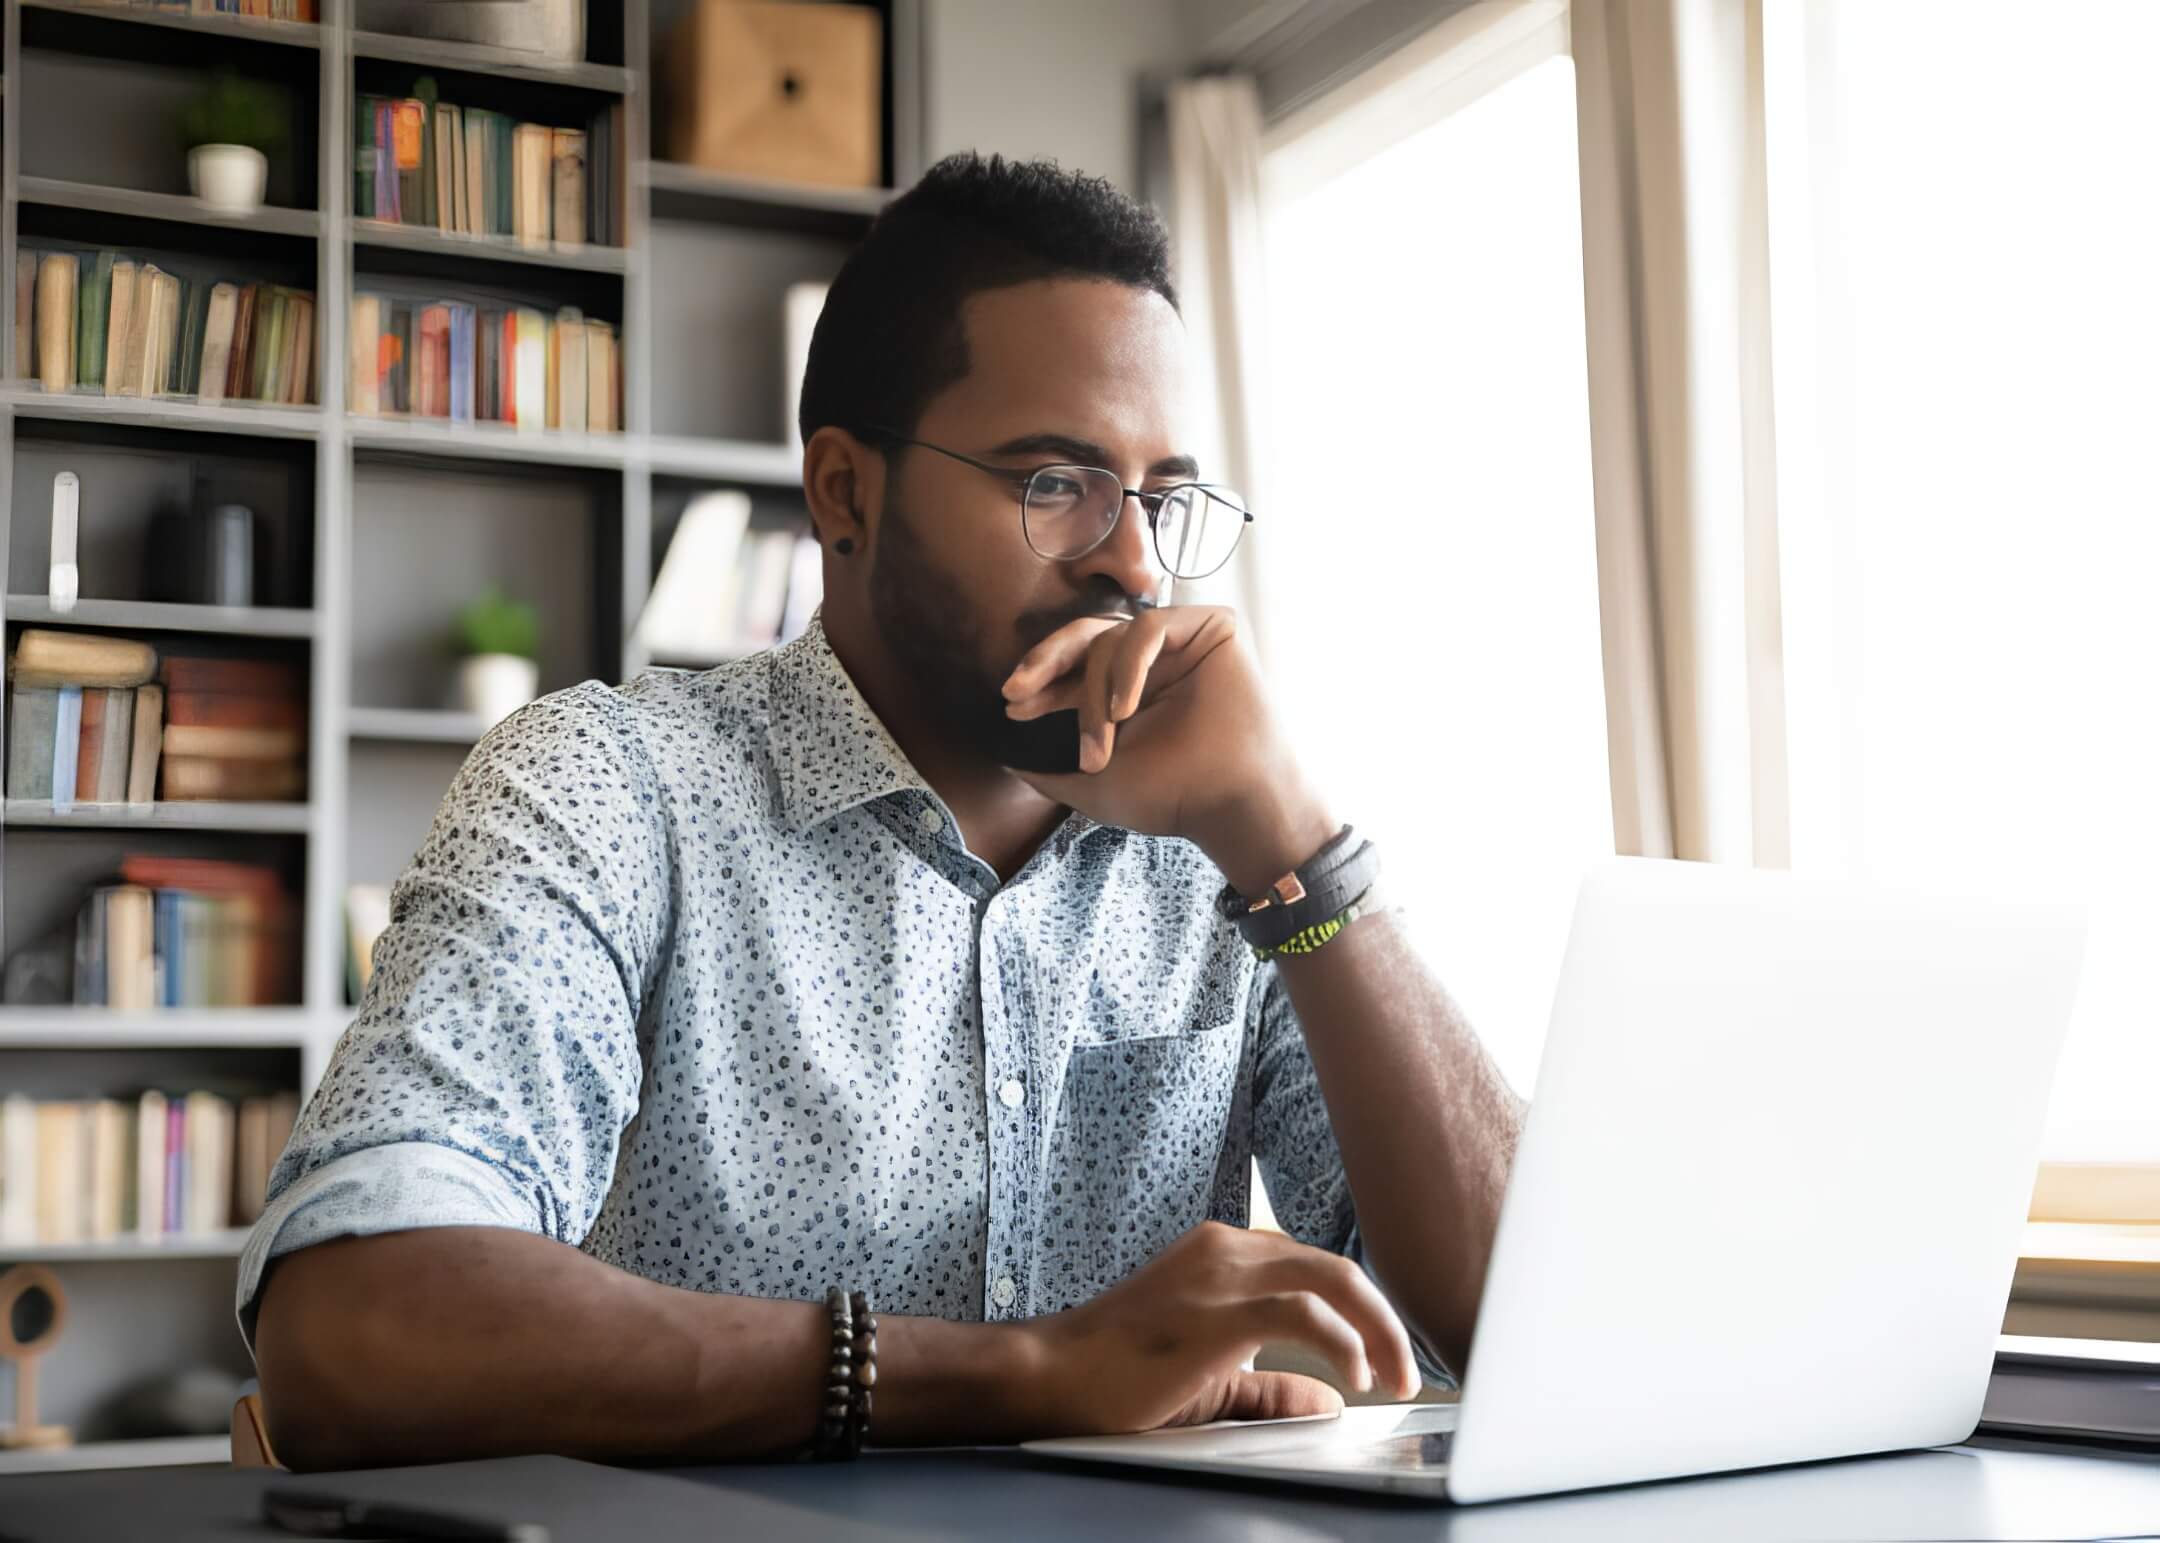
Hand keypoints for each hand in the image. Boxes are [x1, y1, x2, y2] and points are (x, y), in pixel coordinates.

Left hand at [1001, 606, 1334, 892]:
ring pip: (1113, 637)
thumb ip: (1048, 774)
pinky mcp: (1211, 628)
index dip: (1041, 682)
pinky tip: (1127, 706)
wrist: (1229, 803)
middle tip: (1018, 688)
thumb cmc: (1171, 797)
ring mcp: (1181, 644)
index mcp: (1128, 691)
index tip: (1012, 705)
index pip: (1074, 670)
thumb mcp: (1092, 786)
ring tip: (1105, 741)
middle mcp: (1152, 663)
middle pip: (1087, 637)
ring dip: (1097, 691)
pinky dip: (1130, 664)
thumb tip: (1006, 764)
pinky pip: (1150, 626)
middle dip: (1045, 661)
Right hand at [1015, 1221, 1421, 1434]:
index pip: (1314, 1268)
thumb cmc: (1114, 1375)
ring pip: (1331, 1279)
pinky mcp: (1218, 1310)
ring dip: (1377, 1330)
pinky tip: (1357, 1376)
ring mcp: (1221, 1273)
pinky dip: (1342, 1342)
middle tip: (1406, 1370)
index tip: (1385, 1355)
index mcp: (1223, 1253)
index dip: (1360, 1311)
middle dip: (1383, 1319)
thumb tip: (1328, 1399)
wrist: (1050, 1376)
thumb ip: (1269, 1385)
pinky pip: (1304, 1313)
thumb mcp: (1209, 1380)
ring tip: (1395, 1376)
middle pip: (1334, 1267)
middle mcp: (1226, 1249)